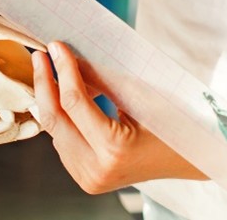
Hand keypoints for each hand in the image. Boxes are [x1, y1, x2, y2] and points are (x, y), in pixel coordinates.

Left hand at [32, 41, 192, 192]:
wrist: (187, 161)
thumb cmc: (171, 125)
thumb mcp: (138, 97)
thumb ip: (101, 80)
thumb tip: (68, 55)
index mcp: (113, 148)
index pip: (74, 102)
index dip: (62, 70)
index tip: (55, 46)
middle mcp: (96, 169)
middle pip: (54, 118)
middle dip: (44, 83)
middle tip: (39, 55)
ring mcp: (89, 178)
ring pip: (54, 131)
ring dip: (52, 100)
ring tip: (55, 72)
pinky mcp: (85, 179)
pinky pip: (62, 142)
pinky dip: (63, 118)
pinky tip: (67, 98)